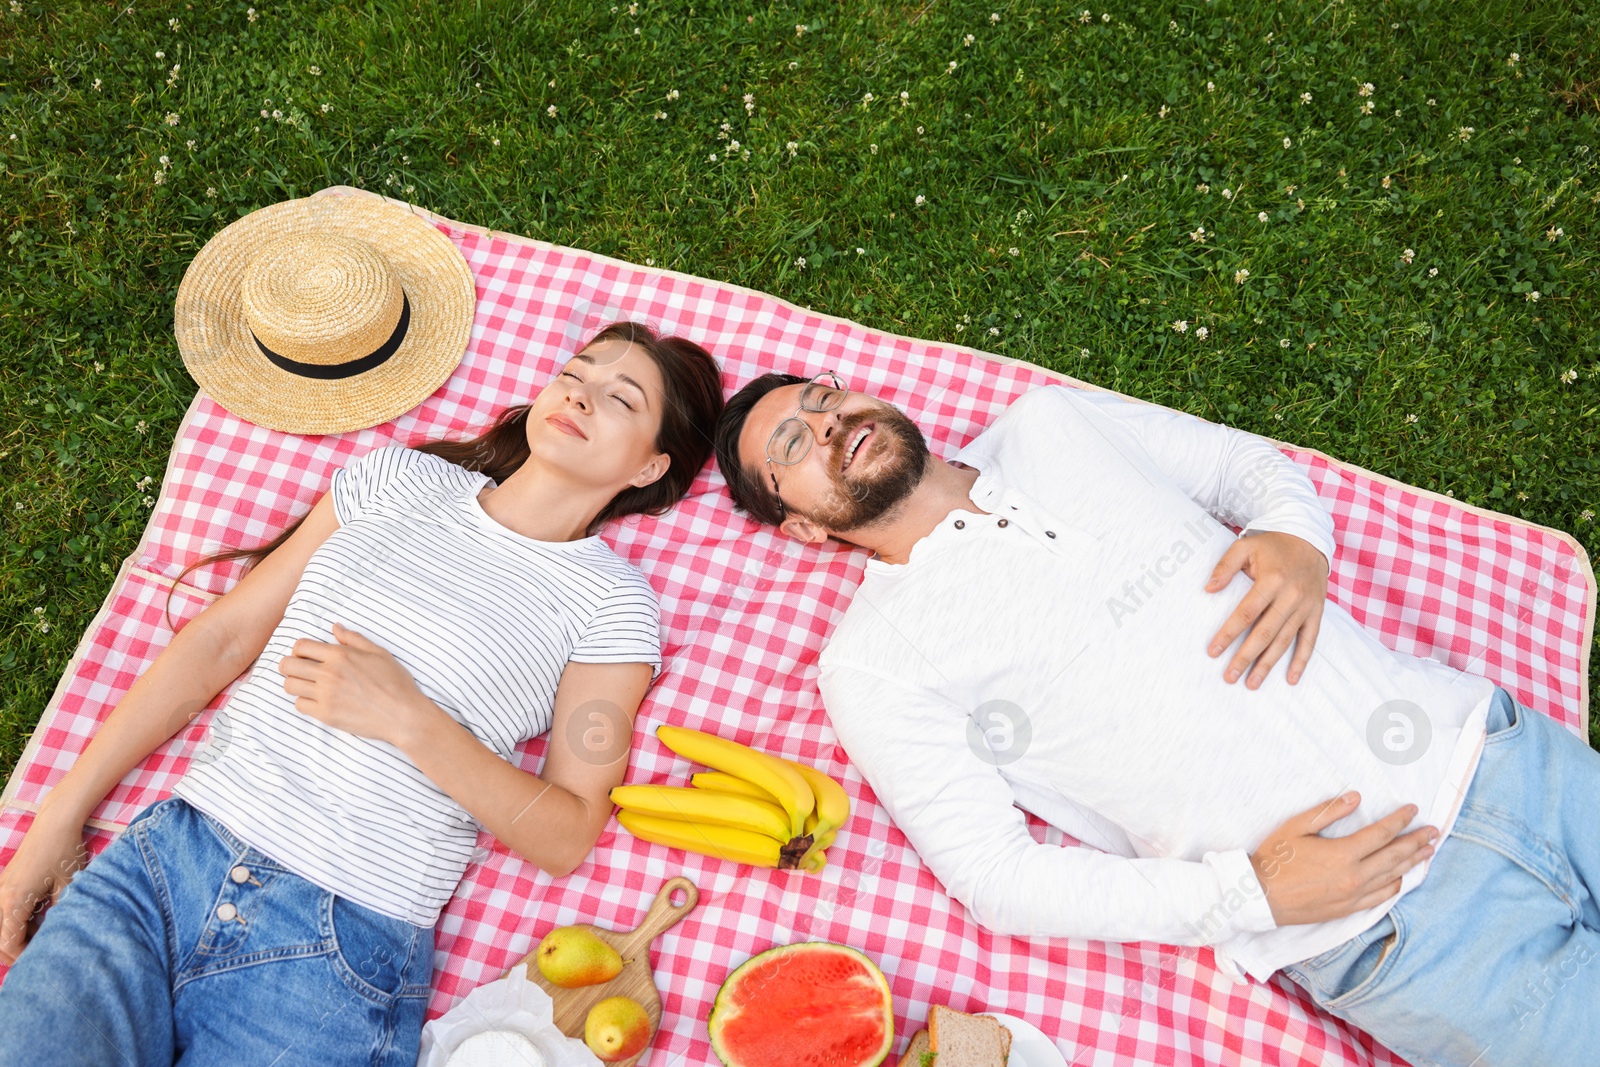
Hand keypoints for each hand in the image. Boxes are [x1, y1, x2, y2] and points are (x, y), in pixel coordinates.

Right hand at [0, 812, 89, 965]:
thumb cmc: (64, 852)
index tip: (39, 960)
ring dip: (10, 937)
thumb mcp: (67, 887)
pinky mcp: (3, 883)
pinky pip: (1, 912)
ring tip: (33, 940)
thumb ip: (58, 913)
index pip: (8, 942)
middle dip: (12, 952)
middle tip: (34, 957)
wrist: (55, 823)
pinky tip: (32, 921)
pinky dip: (11, 922)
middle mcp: (0, 897)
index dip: (21, 956)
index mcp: (13, 901)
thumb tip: (56, 934)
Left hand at [277, 622, 433, 747]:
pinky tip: (317, 700)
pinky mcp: (326, 714)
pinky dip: (304, 702)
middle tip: (300, 670)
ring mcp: (325, 695)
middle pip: (288, 665)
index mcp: (340, 655)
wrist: (402, 714)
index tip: (306, 655)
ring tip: (307, 685)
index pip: (300, 646)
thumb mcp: (378, 653)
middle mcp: (329, 673)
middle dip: (289, 665)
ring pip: (290, 686)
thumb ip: (353, 639)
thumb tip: (335, 627)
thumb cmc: (395, 682)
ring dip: (295, 683)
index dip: (299, 649)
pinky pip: (299, 705)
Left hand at [1205, 530, 1328, 686]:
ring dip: (1268, 664)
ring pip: (1285, 641)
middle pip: (1265, 632)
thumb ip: (1225, 566)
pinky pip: (1310, 641)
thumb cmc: (1271, 546)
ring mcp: (1306, 607)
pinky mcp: (1317, 613)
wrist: (1309, 540)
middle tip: (1229, 677)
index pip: (1246, 613)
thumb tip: (1208, 589)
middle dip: (1246, 657)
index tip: (1213, 651)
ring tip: (1252, 683)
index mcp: (1272, 580)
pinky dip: (1301, 661)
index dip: (1228, 634)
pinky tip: (1291, 679)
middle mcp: (1291, 596)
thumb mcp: (1245, 546)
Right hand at [1251, 792, 1436, 926]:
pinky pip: (1382, 896)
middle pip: (1395, 856)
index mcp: (1343, 854)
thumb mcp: (1296, 827)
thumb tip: (1356, 798)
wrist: (1260, 896)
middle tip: (1435, 831)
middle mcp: (1354, 877)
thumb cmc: (1275, 859)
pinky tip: (1403, 878)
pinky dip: (1397, 885)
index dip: (1400, 820)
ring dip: (1413, 862)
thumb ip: (1329, 811)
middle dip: (1417, 841)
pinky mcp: (1348, 908)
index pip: (1382, 833)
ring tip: (1428, 852)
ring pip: (1393, 877)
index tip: (1413, 809)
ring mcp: (1353, 895)